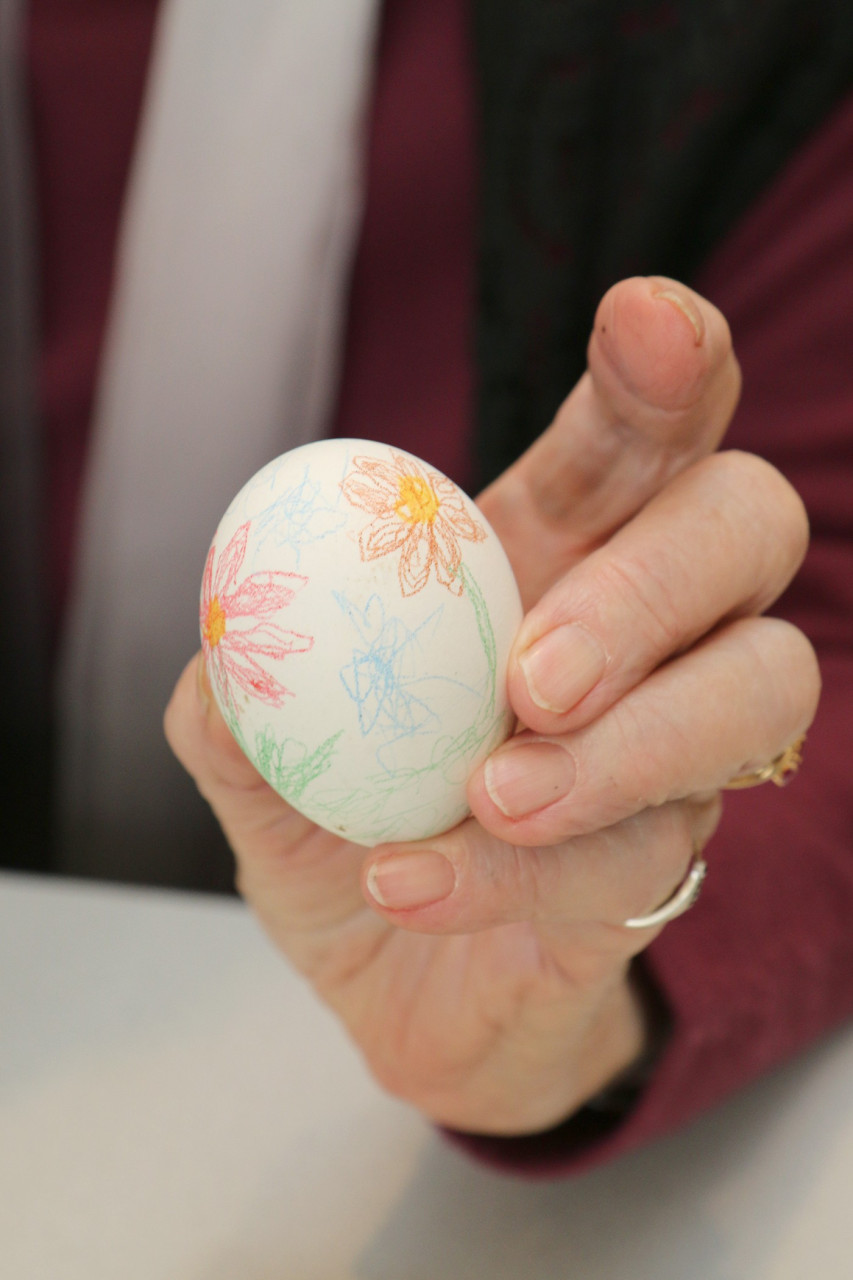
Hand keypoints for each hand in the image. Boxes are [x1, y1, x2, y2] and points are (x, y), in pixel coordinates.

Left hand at [165, 277, 818, 1135]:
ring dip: (626, 745)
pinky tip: (417, 883)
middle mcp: (648, 633)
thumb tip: (228, 648)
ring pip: (758, 688)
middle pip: (746, 527)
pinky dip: (527, 872)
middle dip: (652, 582)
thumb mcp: (264, 761)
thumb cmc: (346, 839)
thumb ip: (241, 695)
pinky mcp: (674, 862)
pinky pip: (649, 849)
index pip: (638, 440)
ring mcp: (682, 749)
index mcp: (548, 555)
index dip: (664, 371)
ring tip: (491, 795)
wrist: (398, 986)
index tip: (644, 320)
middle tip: (537, 676)